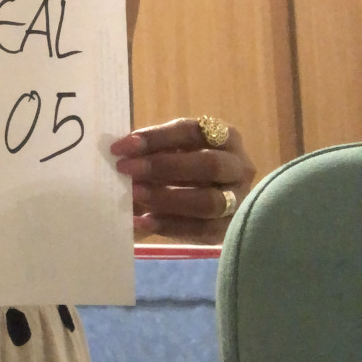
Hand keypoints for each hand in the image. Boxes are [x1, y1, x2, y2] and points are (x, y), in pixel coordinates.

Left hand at [111, 117, 255, 242]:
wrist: (202, 201)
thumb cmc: (182, 166)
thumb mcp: (171, 151)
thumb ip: (151, 150)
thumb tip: (121, 150)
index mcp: (225, 137)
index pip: (192, 131)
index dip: (156, 137)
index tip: (122, 146)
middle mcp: (239, 166)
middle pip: (209, 164)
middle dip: (164, 166)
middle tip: (126, 169)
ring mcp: (239, 199)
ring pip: (209, 201)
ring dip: (167, 198)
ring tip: (133, 196)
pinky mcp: (230, 228)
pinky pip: (202, 230)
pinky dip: (169, 226)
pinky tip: (141, 221)